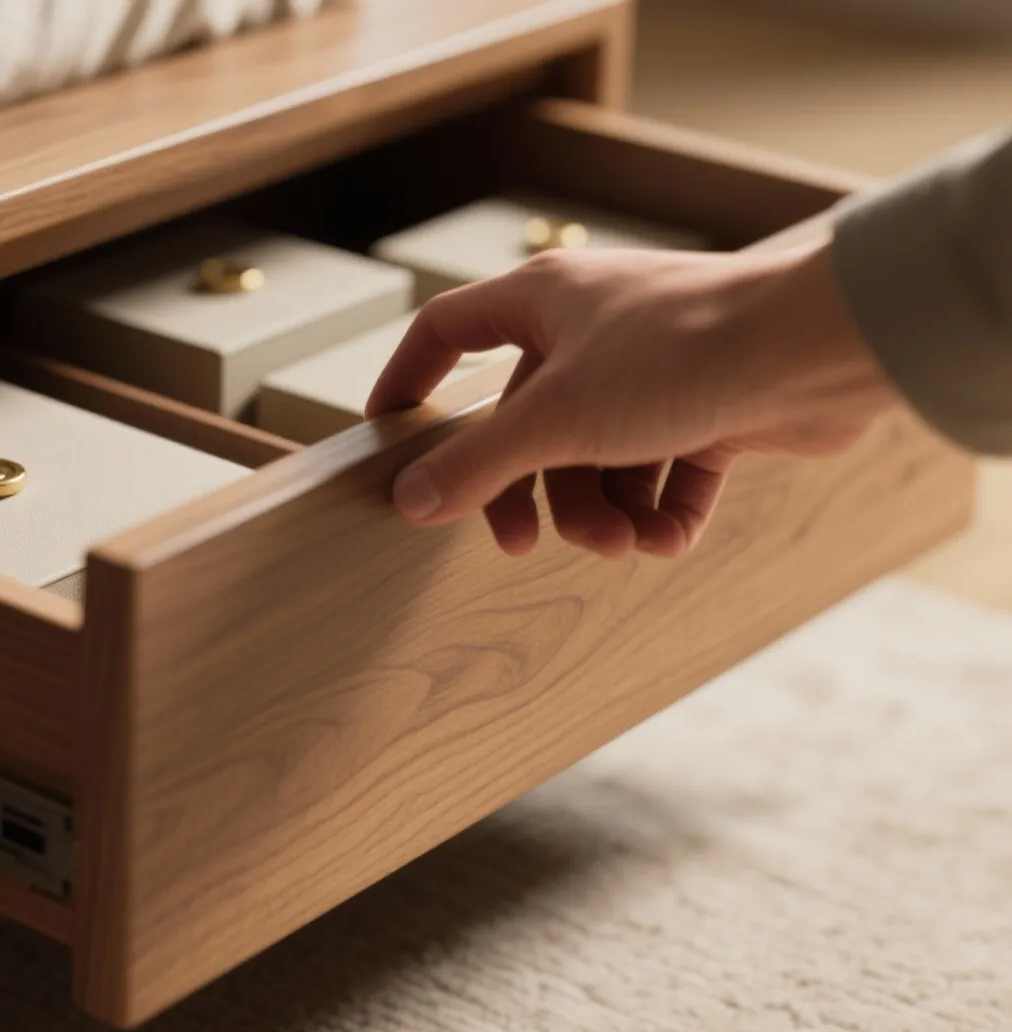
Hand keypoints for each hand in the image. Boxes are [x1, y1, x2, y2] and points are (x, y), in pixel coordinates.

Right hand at [364, 239, 900, 557]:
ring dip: (602, 512)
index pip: (447, 332)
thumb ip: (477, 465)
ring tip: (623, 544)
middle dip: (529, 492)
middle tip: (523, 546)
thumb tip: (408, 500)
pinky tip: (668, 540)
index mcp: (544, 301)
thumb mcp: (557, 419)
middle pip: (526, 421)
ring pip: (598, 455)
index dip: (409, 382)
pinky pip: (666, 472)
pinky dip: (662, 511)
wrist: (823, 348)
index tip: (392, 441)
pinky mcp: (714, 405)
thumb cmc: (684, 354)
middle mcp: (594, 327)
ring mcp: (656, 367)